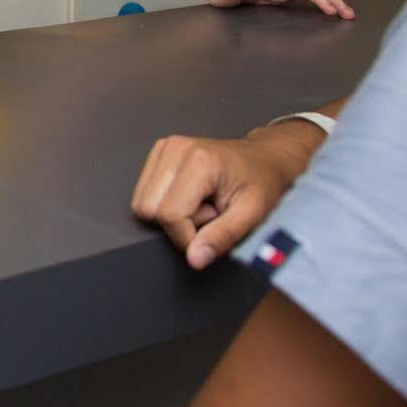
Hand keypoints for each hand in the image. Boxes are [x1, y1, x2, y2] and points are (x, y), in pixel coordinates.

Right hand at [131, 123, 322, 268]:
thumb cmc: (262, 182)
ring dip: (171, 214)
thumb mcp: (253, 215)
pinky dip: (165, 203)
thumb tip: (194, 258)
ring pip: (141, 203)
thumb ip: (222, 237)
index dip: (187, 236)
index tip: (211, 233)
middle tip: (209, 213)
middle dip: (178, 223)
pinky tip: (191, 196)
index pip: (170, 215)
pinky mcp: (159, 153)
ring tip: (202, 203)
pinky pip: (144, 194)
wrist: (264, 159)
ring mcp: (165, 148)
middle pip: (148, 209)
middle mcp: (176, 148)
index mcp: (200, 160)